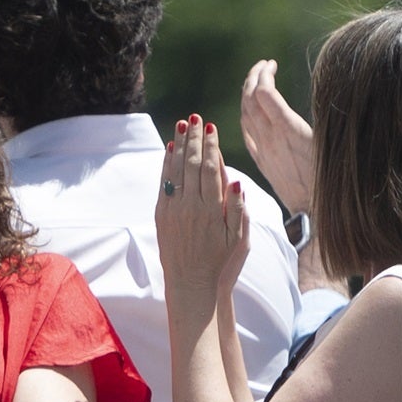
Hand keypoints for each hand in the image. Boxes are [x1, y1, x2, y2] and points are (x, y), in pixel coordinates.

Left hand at [156, 115, 249, 296]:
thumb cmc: (222, 262)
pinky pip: (164, 184)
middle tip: (195, 117)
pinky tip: (169, 149)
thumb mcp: (239, 238)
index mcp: (212, 210)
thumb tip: (236, 181)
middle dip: (194, 139)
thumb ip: (238, 209)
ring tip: (182, 125)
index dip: (211, 146)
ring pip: (176, 171)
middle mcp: (191, 207)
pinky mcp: (162, 215)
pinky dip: (166, 165)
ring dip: (179, 145)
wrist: (192, 284)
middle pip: (192, 164)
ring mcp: (174, 210)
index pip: (211, 169)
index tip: (211, 127)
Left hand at [239, 59, 313, 213]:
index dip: (264, 75)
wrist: (315, 211)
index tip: (271, 63)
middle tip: (262, 65)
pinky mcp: (261, 160)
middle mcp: (270, 139)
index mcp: (287, 131)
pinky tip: (250, 109)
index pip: (264, 94)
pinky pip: (246, 131)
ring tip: (255, 80)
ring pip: (245, 115)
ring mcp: (263, 149)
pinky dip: (245, 113)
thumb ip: (309, 119)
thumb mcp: (327, 143)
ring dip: (248, 93)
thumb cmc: (330, 178)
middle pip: (251, 100)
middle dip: (253, 78)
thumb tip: (299, 95)